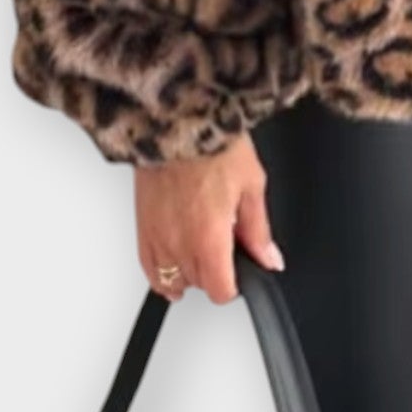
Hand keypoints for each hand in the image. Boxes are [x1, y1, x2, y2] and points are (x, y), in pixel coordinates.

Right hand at [133, 131, 284, 303]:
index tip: (241, 269)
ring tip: (202, 251)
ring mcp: (156, 237)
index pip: (221, 291)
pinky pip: (149, 268)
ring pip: (173, 280)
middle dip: (215, 272)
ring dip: (189, 272)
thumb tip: (270, 259)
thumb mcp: (251, 184)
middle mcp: (179, 244)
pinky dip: (162, 272)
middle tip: (225, 246)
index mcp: (209, 238)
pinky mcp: (141, 226)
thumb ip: (259, 230)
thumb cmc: (214, 145)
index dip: (235, 284)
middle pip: (198, 284)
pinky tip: (174, 265)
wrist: (177, 121)